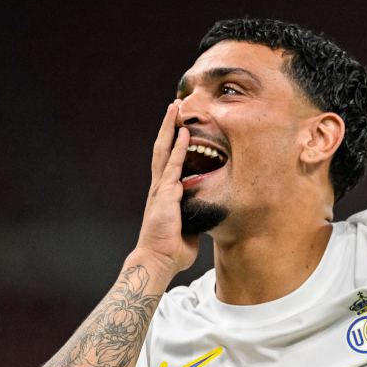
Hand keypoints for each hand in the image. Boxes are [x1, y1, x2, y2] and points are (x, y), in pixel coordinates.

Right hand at [132, 100, 198, 276]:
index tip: (178, 123)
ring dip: (170, 127)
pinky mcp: (165, 194)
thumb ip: (195, 214)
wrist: (159, 260)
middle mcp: (160, 186)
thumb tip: (206, 211)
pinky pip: (172, 165)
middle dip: (168, 126)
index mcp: (165, 193)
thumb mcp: (188, 226)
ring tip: (174, 107)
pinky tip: (184, 132)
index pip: (167, 160)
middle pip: (162, 148)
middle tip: (174, 105)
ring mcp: (161, 188)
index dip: (172, 141)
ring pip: (164, 150)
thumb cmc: (173, 248)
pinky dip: (178, 147)